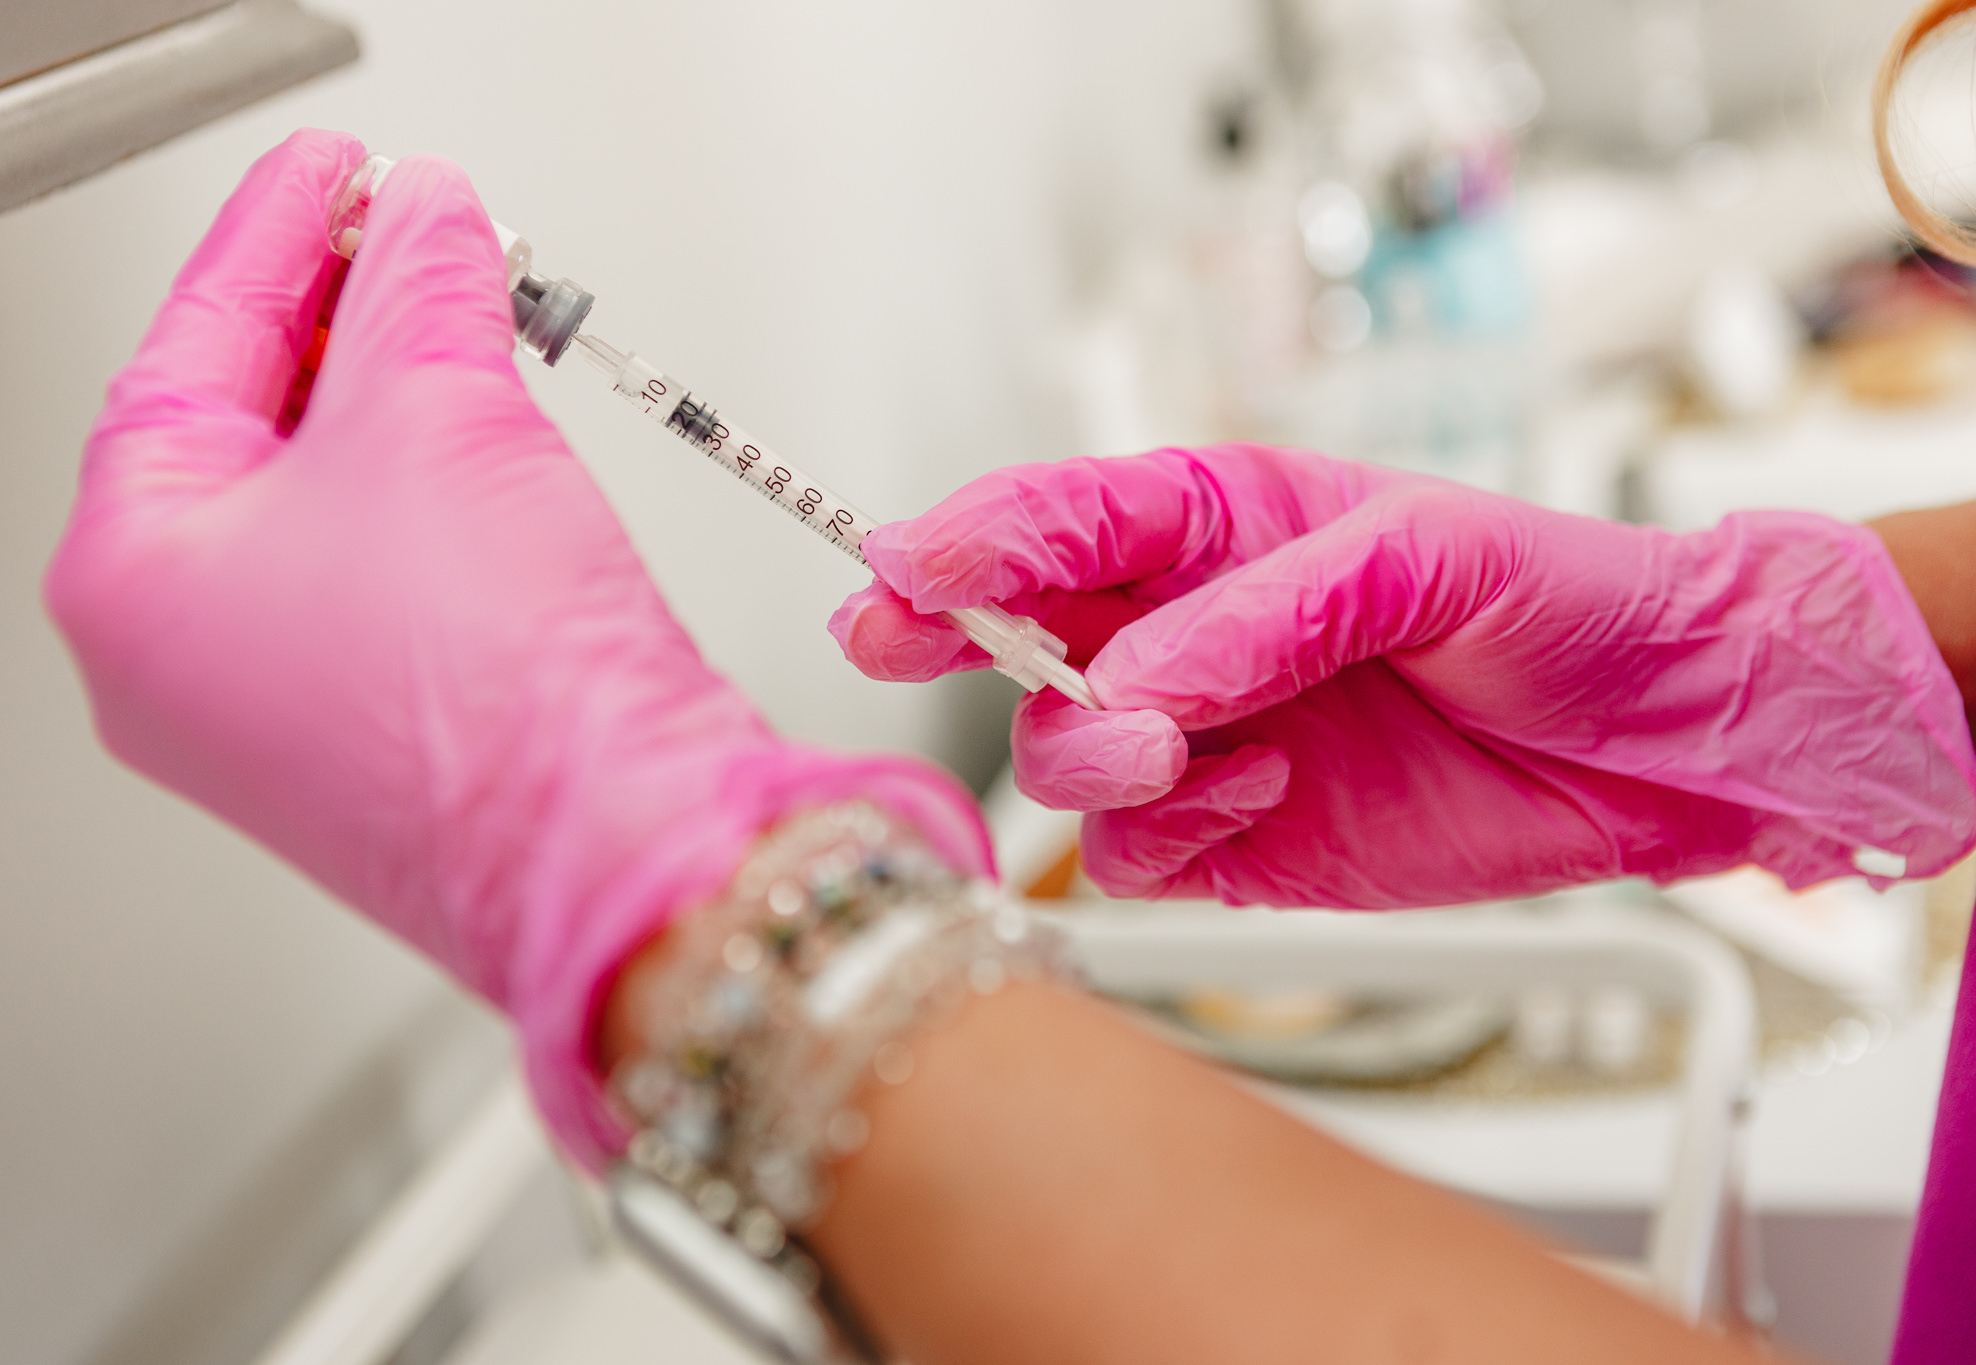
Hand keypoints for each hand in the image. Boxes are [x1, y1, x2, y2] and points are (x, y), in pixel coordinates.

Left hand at [46, 130, 987, 1162]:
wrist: (627, 850)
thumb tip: (428, 224)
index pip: (191, 353)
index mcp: (132, 586)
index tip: (339, 172)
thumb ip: (422, 288)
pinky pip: (383, 572)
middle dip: (347, 317)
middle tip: (419, 231)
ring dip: (402, 400)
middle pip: (249, 431)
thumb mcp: (442, 420)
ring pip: (325, 504)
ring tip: (475, 320)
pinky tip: (491, 437)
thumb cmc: (502, 698)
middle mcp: (183, 664)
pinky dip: (432, 489)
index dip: (277, 236)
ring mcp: (277, 713)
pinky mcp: (379, 737)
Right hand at [832, 444, 1975, 905]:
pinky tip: (1262, 797)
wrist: (1659, 741)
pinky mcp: (1232, 842)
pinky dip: (1170, 836)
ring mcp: (1201, 740)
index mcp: (1221, 525)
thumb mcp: (1431, 559)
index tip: (898, 563)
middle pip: (1019, 638)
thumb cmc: (1563, 602)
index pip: (1059, 514)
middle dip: (970, 642)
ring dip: (1097, 757)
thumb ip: (1273, 610)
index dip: (968, 537)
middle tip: (935, 648)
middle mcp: (1188, 630)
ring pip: (1061, 757)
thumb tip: (1139, 673)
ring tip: (1197, 747)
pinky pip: (1134, 855)